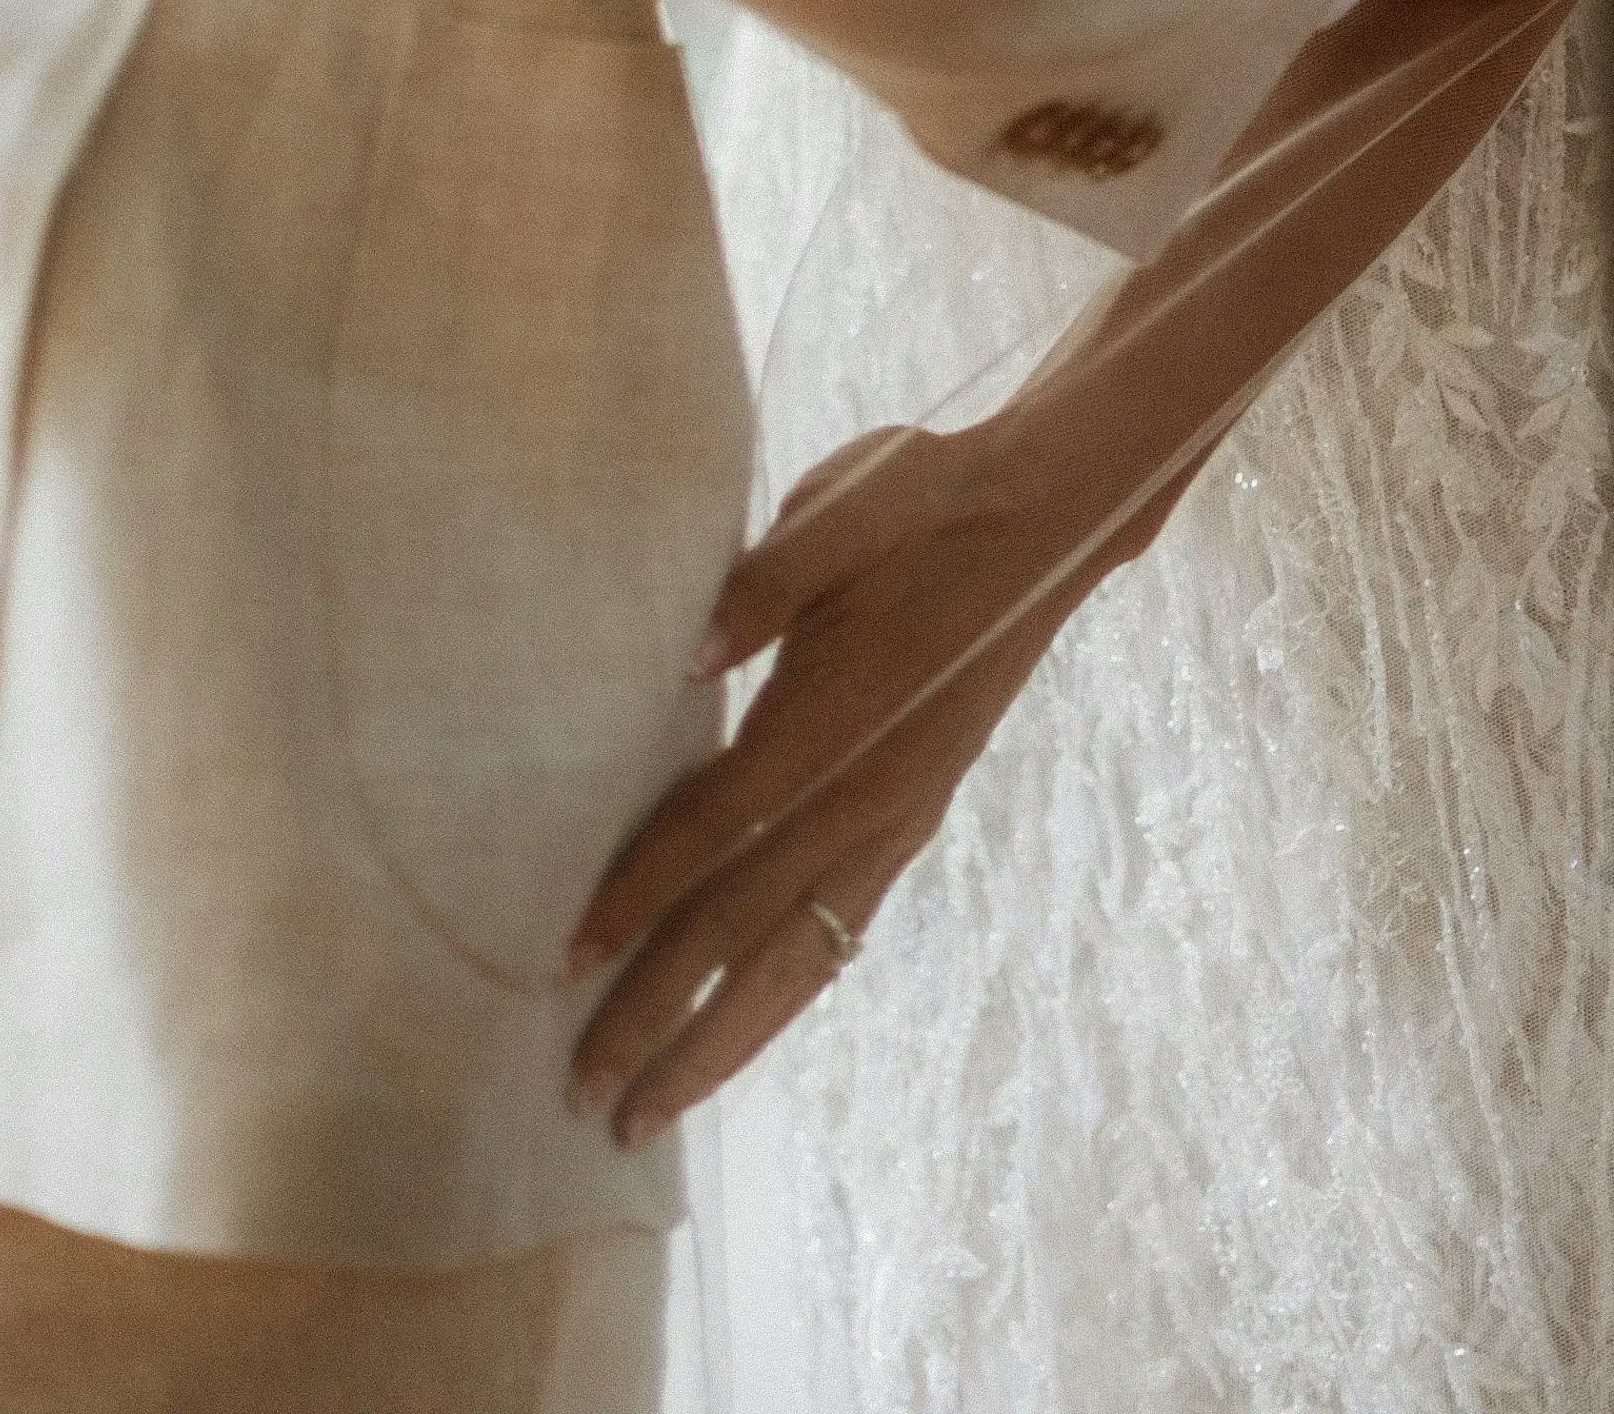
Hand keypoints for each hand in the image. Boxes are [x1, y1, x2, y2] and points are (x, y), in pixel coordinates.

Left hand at [563, 409, 1130, 1149]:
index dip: (637, 897)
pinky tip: (746, 1031)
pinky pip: (839, 935)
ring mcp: (897, 820)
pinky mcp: (914, 821)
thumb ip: (767, 580)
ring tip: (649, 1113)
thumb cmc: (932, 499)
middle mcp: (868, 793)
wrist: (1050, 520)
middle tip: (583, 1096)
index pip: (716, 829)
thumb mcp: (849, 505)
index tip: (563, 960)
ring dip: (720, 1043)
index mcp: (839, 714)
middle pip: (746, 929)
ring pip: (799, 961)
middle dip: (660, 1018)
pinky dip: (783, 997)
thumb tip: (684, 653)